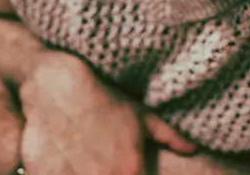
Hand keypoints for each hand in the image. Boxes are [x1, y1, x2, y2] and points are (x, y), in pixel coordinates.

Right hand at [19, 53, 196, 174]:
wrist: (58, 84)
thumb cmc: (103, 97)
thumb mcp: (140, 114)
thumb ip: (170, 136)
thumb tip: (192, 148)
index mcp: (129, 170)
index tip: (127, 171)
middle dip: (107, 174)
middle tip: (102, 164)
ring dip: (83, 174)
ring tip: (85, 161)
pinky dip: (60, 172)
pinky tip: (65, 162)